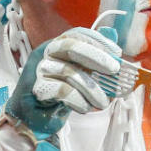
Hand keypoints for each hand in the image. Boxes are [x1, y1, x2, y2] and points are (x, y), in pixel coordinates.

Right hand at [4, 26, 120, 141]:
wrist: (34, 116)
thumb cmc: (58, 92)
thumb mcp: (79, 73)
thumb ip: (94, 58)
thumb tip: (114, 41)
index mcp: (56, 46)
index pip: (76, 34)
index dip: (98, 40)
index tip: (116, 52)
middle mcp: (45, 53)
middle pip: (70, 46)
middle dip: (96, 57)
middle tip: (114, 70)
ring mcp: (39, 70)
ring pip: (68, 72)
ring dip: (91, 89)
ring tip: (102, 102)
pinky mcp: (37, 88)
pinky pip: (62, 90)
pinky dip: (78, 100)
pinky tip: (85, 107)